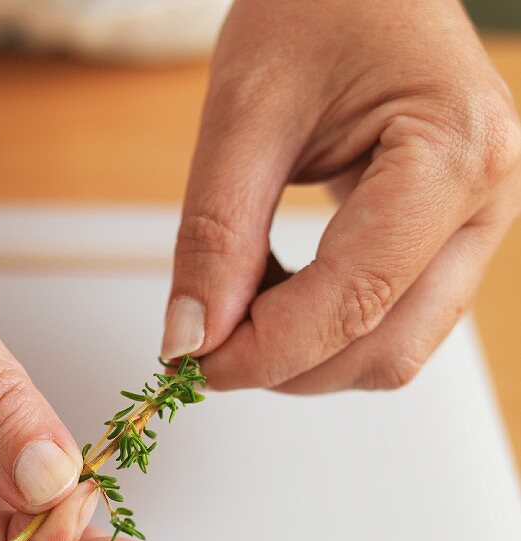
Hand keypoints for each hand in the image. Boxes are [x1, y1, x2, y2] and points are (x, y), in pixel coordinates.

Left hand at [162, 0, 520, 391]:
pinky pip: (393, 324)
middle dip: (288, 366)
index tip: (191, 364)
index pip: (355, 302)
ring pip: (394, 351)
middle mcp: (489, 201)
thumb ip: (215, 234)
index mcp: (454, 153)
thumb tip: (189, 341)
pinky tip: (275, 293)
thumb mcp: (245, 108)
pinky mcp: (454, 242)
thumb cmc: (315, 4)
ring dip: (306, 356)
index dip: (265, 352)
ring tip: (241, 302)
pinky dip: (324, 333)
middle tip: (206, 344)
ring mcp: (481, 227)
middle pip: (387, 350)